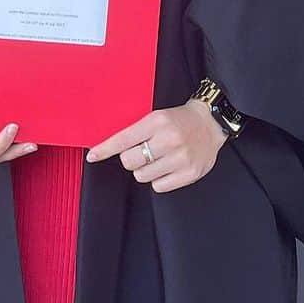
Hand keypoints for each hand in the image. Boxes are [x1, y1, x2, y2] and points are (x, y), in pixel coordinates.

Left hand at [86, 101, 227, 192]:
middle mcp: (168, 139)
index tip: (93, 156)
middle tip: (141, 153)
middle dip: (130, 159)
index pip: (123, 139)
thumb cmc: (180, 120)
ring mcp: (180, 157)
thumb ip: (137, 131)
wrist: (210, 123)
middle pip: (130, 161)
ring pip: (142, 176)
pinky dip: (159, 179)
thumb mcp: (157, 116)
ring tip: (158, 159)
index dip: (105, 149)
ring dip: (145, 170)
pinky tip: (168, 167)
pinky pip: (159, 186)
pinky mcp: (190, 173)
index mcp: (157, 121)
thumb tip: (112, 147)